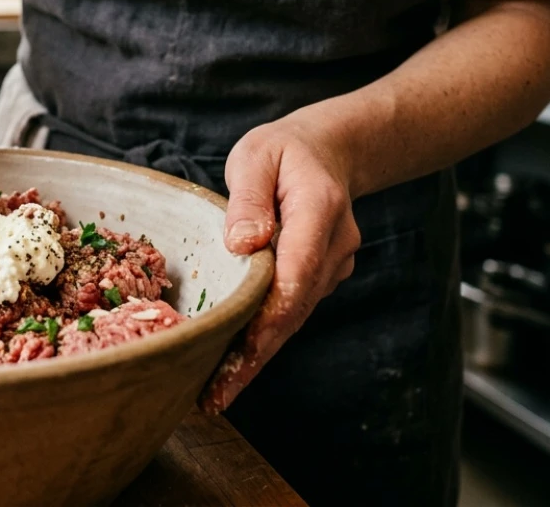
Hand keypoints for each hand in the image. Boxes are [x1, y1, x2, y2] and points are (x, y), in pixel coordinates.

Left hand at [200, 112, 360, 412]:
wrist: (330, 152)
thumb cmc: (285, 153)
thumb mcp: (257, 156)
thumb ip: (249, 198)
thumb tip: (243, 243)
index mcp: (319, 212)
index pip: (297, 274)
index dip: (268, 317)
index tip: (240, 351)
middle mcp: (334, 247)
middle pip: (294, 311)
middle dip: (256, 356)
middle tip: (216, 396)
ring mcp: (332, 266)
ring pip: (292, 318)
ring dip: (256, 356)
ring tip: (215, 393)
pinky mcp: (320, 278)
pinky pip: (290, 312)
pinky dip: (262, 338)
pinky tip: (231, 364)